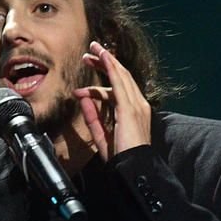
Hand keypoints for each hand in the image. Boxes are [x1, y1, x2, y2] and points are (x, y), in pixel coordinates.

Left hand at [75, 40, 152, 158]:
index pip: (120, 87)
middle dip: (105, 63)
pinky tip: (103, 57)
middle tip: (89, 53)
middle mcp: (138, 105)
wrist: (132, 168)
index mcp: (133, 112)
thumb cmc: (121, 158)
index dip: (107, 74)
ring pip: (121, 75)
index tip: (94, 65)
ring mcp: (136, 105)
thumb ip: (93, 116)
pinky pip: (119, 83)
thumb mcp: (101, 135)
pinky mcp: (130, 109)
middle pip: (121, 77)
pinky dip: (111, 68)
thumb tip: (82, 98)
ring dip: (106, 61)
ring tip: (91, 51)